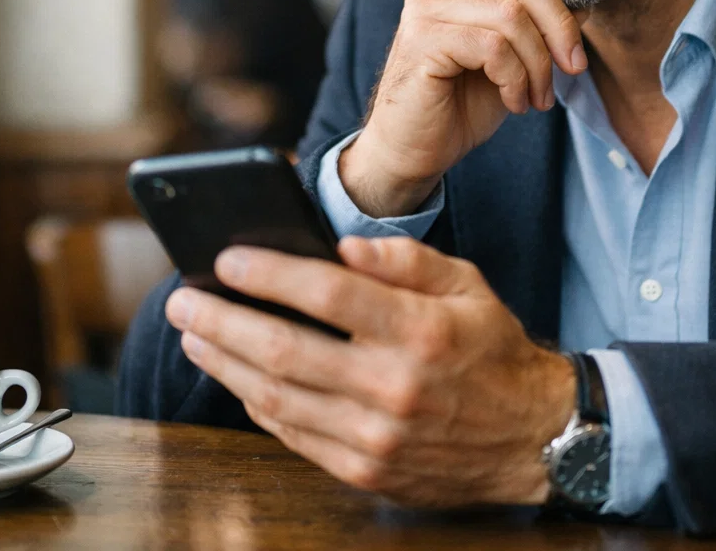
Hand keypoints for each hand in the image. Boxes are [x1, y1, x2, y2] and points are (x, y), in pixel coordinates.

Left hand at [164, 236, 576, 505]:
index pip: (328, 295)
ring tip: (194, 335)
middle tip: (182, 299)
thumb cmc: (492, 351)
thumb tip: (342, 244)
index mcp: (421, 331)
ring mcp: (377, 437)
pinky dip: (256, 403)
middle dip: (221, 320)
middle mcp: (395, 387)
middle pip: (284, 350)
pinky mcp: (366, 470)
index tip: (227, 257)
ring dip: (224, 363)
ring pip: (277, 397)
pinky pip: (293, 435)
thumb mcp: (467, 286)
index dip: (270, 273)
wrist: (533, 440)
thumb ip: (405, 260)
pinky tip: (236, 376)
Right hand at [343, 0, 589, 216]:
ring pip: (510, 15)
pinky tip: (515, 103)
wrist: (412, 154)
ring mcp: (424, 14)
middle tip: (574, 67)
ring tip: (538, 97)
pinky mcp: (422, 44)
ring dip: (538, 64)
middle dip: (559, 24)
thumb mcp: (511, 60)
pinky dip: (516, 78)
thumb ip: (535, 26)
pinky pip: (492, 47)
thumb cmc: (460, 106)